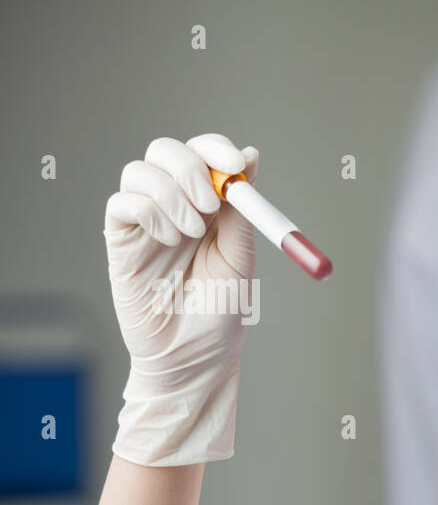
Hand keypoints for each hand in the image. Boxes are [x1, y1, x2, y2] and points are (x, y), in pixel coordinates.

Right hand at [104, 133, 259, 465]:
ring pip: (140, 171)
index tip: (236, 165)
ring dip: (172, 196)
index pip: (204, 154)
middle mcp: (175, 205)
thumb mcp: (241, 256)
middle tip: (211, 203)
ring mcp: (145, 221)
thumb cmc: (221, 311)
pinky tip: (169, 241)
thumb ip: (242, 211)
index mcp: (209, 205)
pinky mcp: (120, 240)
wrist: (195, 355)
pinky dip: (149, 212)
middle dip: (191, 167)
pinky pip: (121, 203)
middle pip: (166, 151)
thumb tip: (250, 157)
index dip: (216, 149)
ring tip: (192, 235)